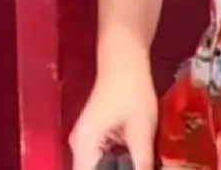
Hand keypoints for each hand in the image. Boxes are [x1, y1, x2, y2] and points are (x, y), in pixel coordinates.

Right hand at [69, 41, 156, 169]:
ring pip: (99, 166)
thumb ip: (141, 160)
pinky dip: (119, 160)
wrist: (124, 62)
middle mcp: (78, 147)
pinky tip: (137, 161)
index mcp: (84, 146)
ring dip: (119, 168)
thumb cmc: (132, 91)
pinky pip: (103, 157)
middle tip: (141, 168)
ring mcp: (85, 140)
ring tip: (141, 165)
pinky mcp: (94, 135)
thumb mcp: (142, 129)